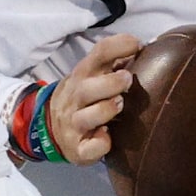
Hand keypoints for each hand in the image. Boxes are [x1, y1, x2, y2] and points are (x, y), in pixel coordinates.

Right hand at [46, 33, 141, 164]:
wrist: (50, 129)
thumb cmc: (84, 99)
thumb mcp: (92, 75)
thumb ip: (115, 62)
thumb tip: (145, 47)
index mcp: (83, 75)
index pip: (98, 54)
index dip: (118, 46)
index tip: (137, 46)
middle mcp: (75, 99)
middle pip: (86, 88)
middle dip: (110, 83)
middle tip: (128, 80)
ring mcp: (74, 125)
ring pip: (84, 118)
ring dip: (105, 110)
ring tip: (120, 104)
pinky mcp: (77, 149)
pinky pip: (87, 148)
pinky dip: (99, 143)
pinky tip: (107, 137)